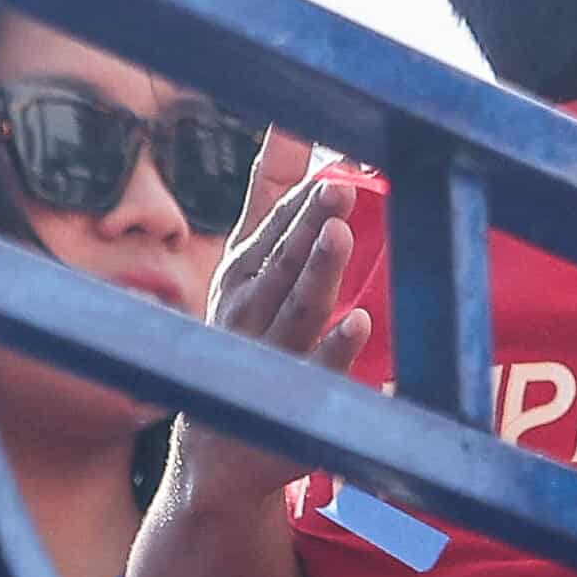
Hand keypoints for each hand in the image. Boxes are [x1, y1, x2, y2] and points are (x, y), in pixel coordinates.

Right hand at [167, 132, 370, 513]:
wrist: (218, 451)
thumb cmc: (246, 334)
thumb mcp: (249, 265)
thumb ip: (269, 199)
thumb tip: (288, 125)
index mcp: (243, 275)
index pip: (270, 230)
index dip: (296, 198)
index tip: (329, 165)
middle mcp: (249, 312)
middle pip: (282, 262)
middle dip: (307, 225)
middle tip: (339, 186)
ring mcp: (269, 358)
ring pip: (294, 310)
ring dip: (317, 273)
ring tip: (339, 234)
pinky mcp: (292, 404)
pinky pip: (317, 377)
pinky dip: (334, 352)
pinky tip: (357, 325)